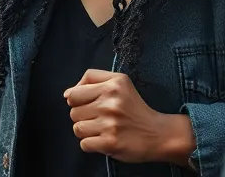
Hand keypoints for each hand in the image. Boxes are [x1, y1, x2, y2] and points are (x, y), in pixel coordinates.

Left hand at [65, 70, 194, 164]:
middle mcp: (111, 102)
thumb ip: (93, 79)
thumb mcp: (120, 82)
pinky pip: (84, 144)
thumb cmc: (135, 108)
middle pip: (73, 111)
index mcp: (113, 84)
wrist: (157, 134)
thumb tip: (67, 94)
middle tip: (99, 118)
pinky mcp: (110, 143)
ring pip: (77, 128)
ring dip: (87, 131)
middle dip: (83, 116)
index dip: (77, 100)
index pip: (74, 92)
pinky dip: (92, 144)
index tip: (88, 104)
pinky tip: (104, 139)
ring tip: (102, 129)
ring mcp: (110, 123)